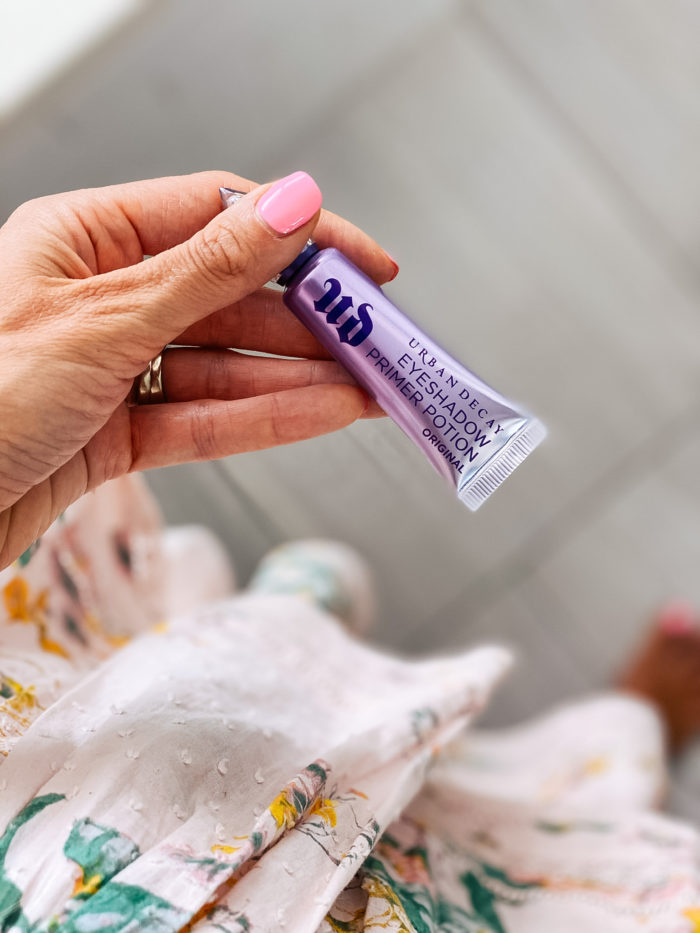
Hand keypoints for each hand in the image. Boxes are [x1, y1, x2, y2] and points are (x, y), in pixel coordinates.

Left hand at [0, 171, 395, 567]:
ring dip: (298, 378)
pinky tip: (321, 415)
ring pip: (224, 365)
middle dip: (309, 322)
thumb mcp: (105, 319)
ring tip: (371, 388)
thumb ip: (208, 270)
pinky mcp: (116, 433)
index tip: (365, 264)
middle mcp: (104, 297)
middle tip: (380, 341)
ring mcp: (113, 368)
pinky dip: (262, 419)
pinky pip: (203, 417)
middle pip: (230, 297)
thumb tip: (290, 206)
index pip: (219, 217)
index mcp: (87, 238)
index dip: (301, 237)